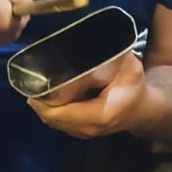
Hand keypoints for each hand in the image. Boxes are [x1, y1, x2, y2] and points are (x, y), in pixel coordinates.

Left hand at [27, 50, 147, 138]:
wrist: (143, 108)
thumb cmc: (134, 84)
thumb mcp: (127, 65)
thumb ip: (109, 54)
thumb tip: (86, 38)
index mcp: (102, 113)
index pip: (63, 113)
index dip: (44, 101)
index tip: (33, 85)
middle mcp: (91, 128)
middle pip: (53, 118)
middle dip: (39, 101)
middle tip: (29, 81)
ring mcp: (86, 133)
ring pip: (53, 121)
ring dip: (42, 106)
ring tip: (34, 86)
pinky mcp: (82, 131)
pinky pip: (59, 122)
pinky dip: (49, 109)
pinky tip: (46, 94)